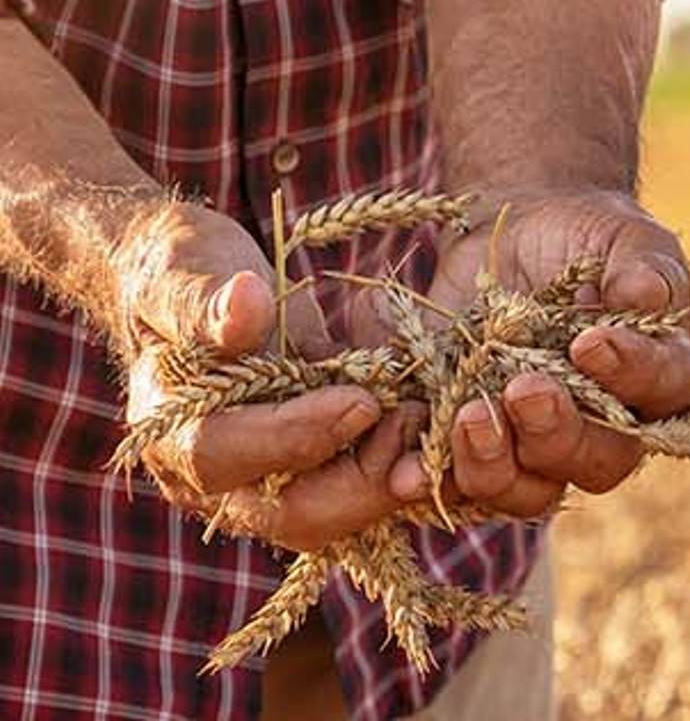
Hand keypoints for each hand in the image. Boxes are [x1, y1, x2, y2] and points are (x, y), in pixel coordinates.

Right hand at [113, 200, 420, 549]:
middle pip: (288, 515)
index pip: (227, 453)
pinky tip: (420, 429)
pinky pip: (348, 494)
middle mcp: (211, 478)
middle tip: (408, 420)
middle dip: (358, 479)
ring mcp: (258, 485)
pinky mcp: (300, 474)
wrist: (192, 286)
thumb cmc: (182, 273)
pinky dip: (388, 469)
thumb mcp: (186, 271)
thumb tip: (248, 301)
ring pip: (328, 518)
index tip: (360, 399)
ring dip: (382, 479)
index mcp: (169, 429)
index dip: (297, 433)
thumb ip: (209, 301)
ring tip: (418, 420)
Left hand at [352, 189, 689, 517]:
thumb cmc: (583, 238)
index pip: (664, 390)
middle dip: (557, 431)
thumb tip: (644, 294)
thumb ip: (645, 266)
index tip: (589, 341)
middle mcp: (604, 427)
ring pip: (528, 489)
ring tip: (469, 418)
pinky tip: (405, 472)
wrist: (517, 238)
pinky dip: (430, 477)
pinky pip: (458, 481)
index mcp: (656, 376)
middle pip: (596, 460)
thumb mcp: (622, 238)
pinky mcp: (476, 445)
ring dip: (496, 464)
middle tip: (524, 389)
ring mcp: (535, 444)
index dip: (631, 374)